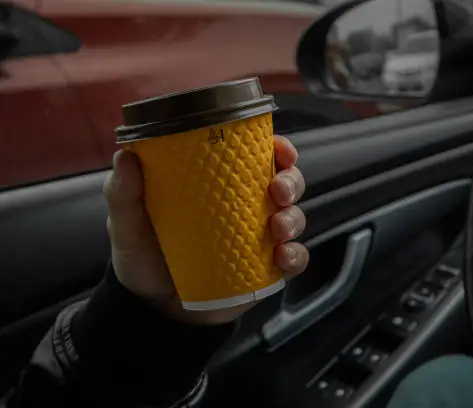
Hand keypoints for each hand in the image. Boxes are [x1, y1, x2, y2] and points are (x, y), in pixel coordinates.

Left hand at [103, 135, 308, 324]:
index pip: (256, 157)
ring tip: (277, 228)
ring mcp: (259, 240)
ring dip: (293, 218)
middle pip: (286, 183)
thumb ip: (123, 193)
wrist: (151, 310)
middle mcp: (246, 207)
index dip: (276, 148)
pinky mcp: (266, 270)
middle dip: (291, 181)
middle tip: (278, 190)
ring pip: (294, 218)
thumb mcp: (127, 224)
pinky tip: (282, 258)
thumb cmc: (142, 258)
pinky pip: (294, 259)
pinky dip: (296, 256)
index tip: (278, 149)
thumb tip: (125, 156)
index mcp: (219, 186)